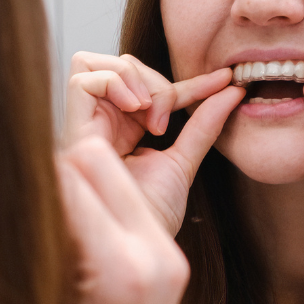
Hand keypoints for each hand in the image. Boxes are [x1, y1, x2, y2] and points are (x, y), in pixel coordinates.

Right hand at [63, 52, 241, 234]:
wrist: (137, 240)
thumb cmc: (152, 215)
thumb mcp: (184, 160)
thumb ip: (203, 126)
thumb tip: (232, 93)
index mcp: (123, 132)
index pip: (152, 88)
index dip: (188, 81)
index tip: (224, 81)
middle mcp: (99, 125)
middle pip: (118, 65)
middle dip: (153, 80)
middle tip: (167, 119)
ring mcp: (83, 125)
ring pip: (94, 63)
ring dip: (133, 78)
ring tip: (151, 116)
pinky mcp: (71, 128)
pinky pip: (82, 79)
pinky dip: (115, 82)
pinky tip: (136, 111)